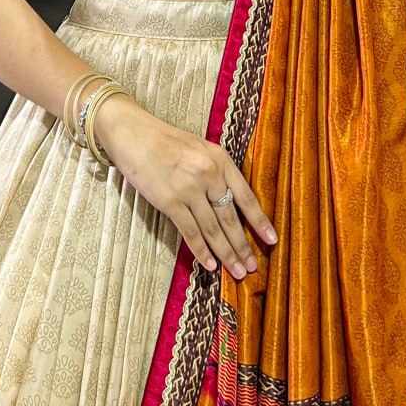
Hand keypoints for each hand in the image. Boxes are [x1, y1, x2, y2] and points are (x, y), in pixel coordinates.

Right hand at [93, 92, 277, 278]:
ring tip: (237, 271)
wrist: (134, 134)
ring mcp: (189, 189)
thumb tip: (230, 201)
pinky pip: (190, 232)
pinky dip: (201, 251)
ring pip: (213, 229)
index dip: (260, 221)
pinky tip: (210, 265)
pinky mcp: (170, 201)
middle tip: (251, 267)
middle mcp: (209, 174)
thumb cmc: (165, 141)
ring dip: (226, 254)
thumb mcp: (200, 148)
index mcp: (220, 159)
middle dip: (242, 245)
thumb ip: (216, 171)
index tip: (272, 240)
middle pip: (230, 218)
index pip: (246, 196)